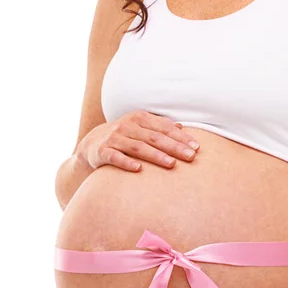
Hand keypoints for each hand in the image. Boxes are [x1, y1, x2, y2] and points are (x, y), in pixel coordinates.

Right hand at [77, 110, 199, 171]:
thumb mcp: (141, 128)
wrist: (91, 144)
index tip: (196, 147)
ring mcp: (114, 138)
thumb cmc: (124, 137)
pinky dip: (126, 163)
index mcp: (140, 118)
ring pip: (138, 147)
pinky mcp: (102, 152)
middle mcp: (127, 126)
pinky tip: (139, 169)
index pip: (164, 128)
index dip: (181, 137)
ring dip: (156, 156)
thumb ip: (159, 127)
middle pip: (154, 137)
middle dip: (174, 147)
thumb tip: (182, 128)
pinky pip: (115, 157)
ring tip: (172, 165)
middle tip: (190, 157)